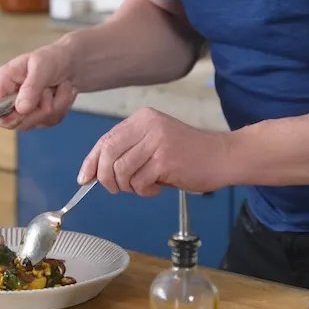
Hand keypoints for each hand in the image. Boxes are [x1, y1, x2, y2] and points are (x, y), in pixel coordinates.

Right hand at [0, 41, 79, 130]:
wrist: (72, 63)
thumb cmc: (53, 58)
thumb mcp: (42, 66)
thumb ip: (30, 87)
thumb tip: (21, 108)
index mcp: (3, 81)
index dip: (8, 115)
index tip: (27, 109)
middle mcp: (10, 98)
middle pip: (16, 122)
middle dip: (39, 108)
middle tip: (49, 90)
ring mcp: (25, 109)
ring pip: (37, 122)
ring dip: (55, 104)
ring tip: (57, 87)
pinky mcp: (39, 116)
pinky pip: (50, 121)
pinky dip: (61, 107)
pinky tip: (61, 93)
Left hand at [77, 107, 232, 196]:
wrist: (223, 156)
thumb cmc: (189, 154)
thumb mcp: (155, 142)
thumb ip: (129, 151)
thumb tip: (95, 172)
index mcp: (142, 118)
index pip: (105, 140)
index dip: (92, 161)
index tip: (84, 178)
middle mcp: (147, 125)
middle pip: (108, 154)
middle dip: (106, 178)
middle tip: (117, 189)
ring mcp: (156, 141)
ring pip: (121, 170)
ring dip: (129, 186)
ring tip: (145, 185)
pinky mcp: (165, 159)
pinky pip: (139, 182)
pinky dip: (144, 190)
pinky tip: (158, 187)